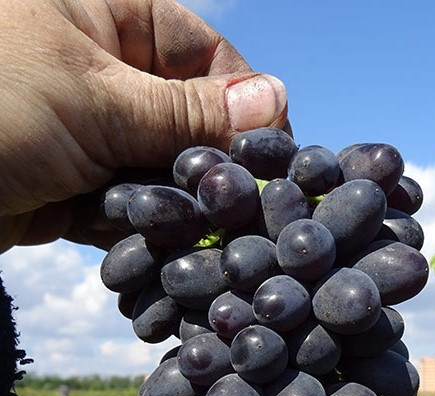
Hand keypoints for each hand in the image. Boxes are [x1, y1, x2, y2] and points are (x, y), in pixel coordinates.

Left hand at [0, 0, 287, 250]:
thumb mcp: (96, 96)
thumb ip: (189, 110)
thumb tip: (274, 100)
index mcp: (106, 13)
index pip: (205, 54)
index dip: (243, 104)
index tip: (270, 157)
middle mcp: (100, 68)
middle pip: (188, 120)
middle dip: (206, 166)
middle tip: (232, 209)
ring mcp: (85, 131)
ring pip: (160, 171)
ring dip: (171, 204)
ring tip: (177, 230)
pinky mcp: (70, 185)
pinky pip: (126, 206)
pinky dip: (134, 228)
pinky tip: (138, 243)